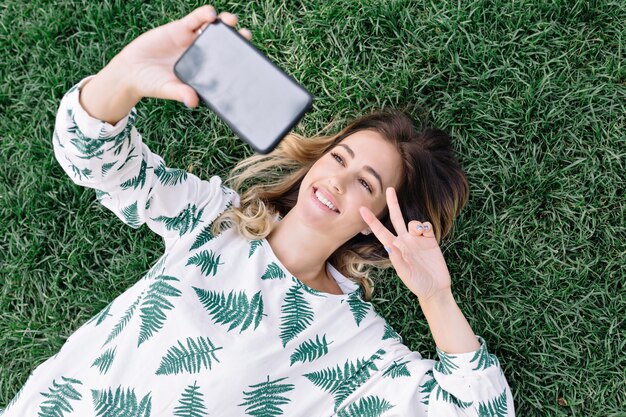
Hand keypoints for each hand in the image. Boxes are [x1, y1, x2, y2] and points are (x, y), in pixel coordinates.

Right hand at [115, 5, 251, 106]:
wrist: (131, 70)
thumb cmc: (153, 84)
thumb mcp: (167, 89)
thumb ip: (181, 93)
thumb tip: (193, 101)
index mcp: (204, 71)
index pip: (226, 64)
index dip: (238, 60)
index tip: (250, 58)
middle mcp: (203, 55)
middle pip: (224, 44)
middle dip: (236, 39)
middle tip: (244, 36)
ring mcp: (193, 41)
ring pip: (213, 29)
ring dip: (224, 23)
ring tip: (230, 21)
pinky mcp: (180, 28)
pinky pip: (195, 19)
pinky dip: (203, 15)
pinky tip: (210, 13)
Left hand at [359, 187, 451, 300]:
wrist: (436, 289)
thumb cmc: (417, 284)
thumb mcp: (406, 274)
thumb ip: (398, 260)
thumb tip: (390, 246)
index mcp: (394, 248)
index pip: (380, 232)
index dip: (371, 221)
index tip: (362, 209)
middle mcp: (404, 241)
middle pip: (396, 218)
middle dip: (393, 204)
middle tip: (389, 189)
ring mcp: (417, 240)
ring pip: (412, 222)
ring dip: (414, 224)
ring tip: (420, 233)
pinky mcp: (430, 240)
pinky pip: (426, 225)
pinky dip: (425, 226)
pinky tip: (426, 233)